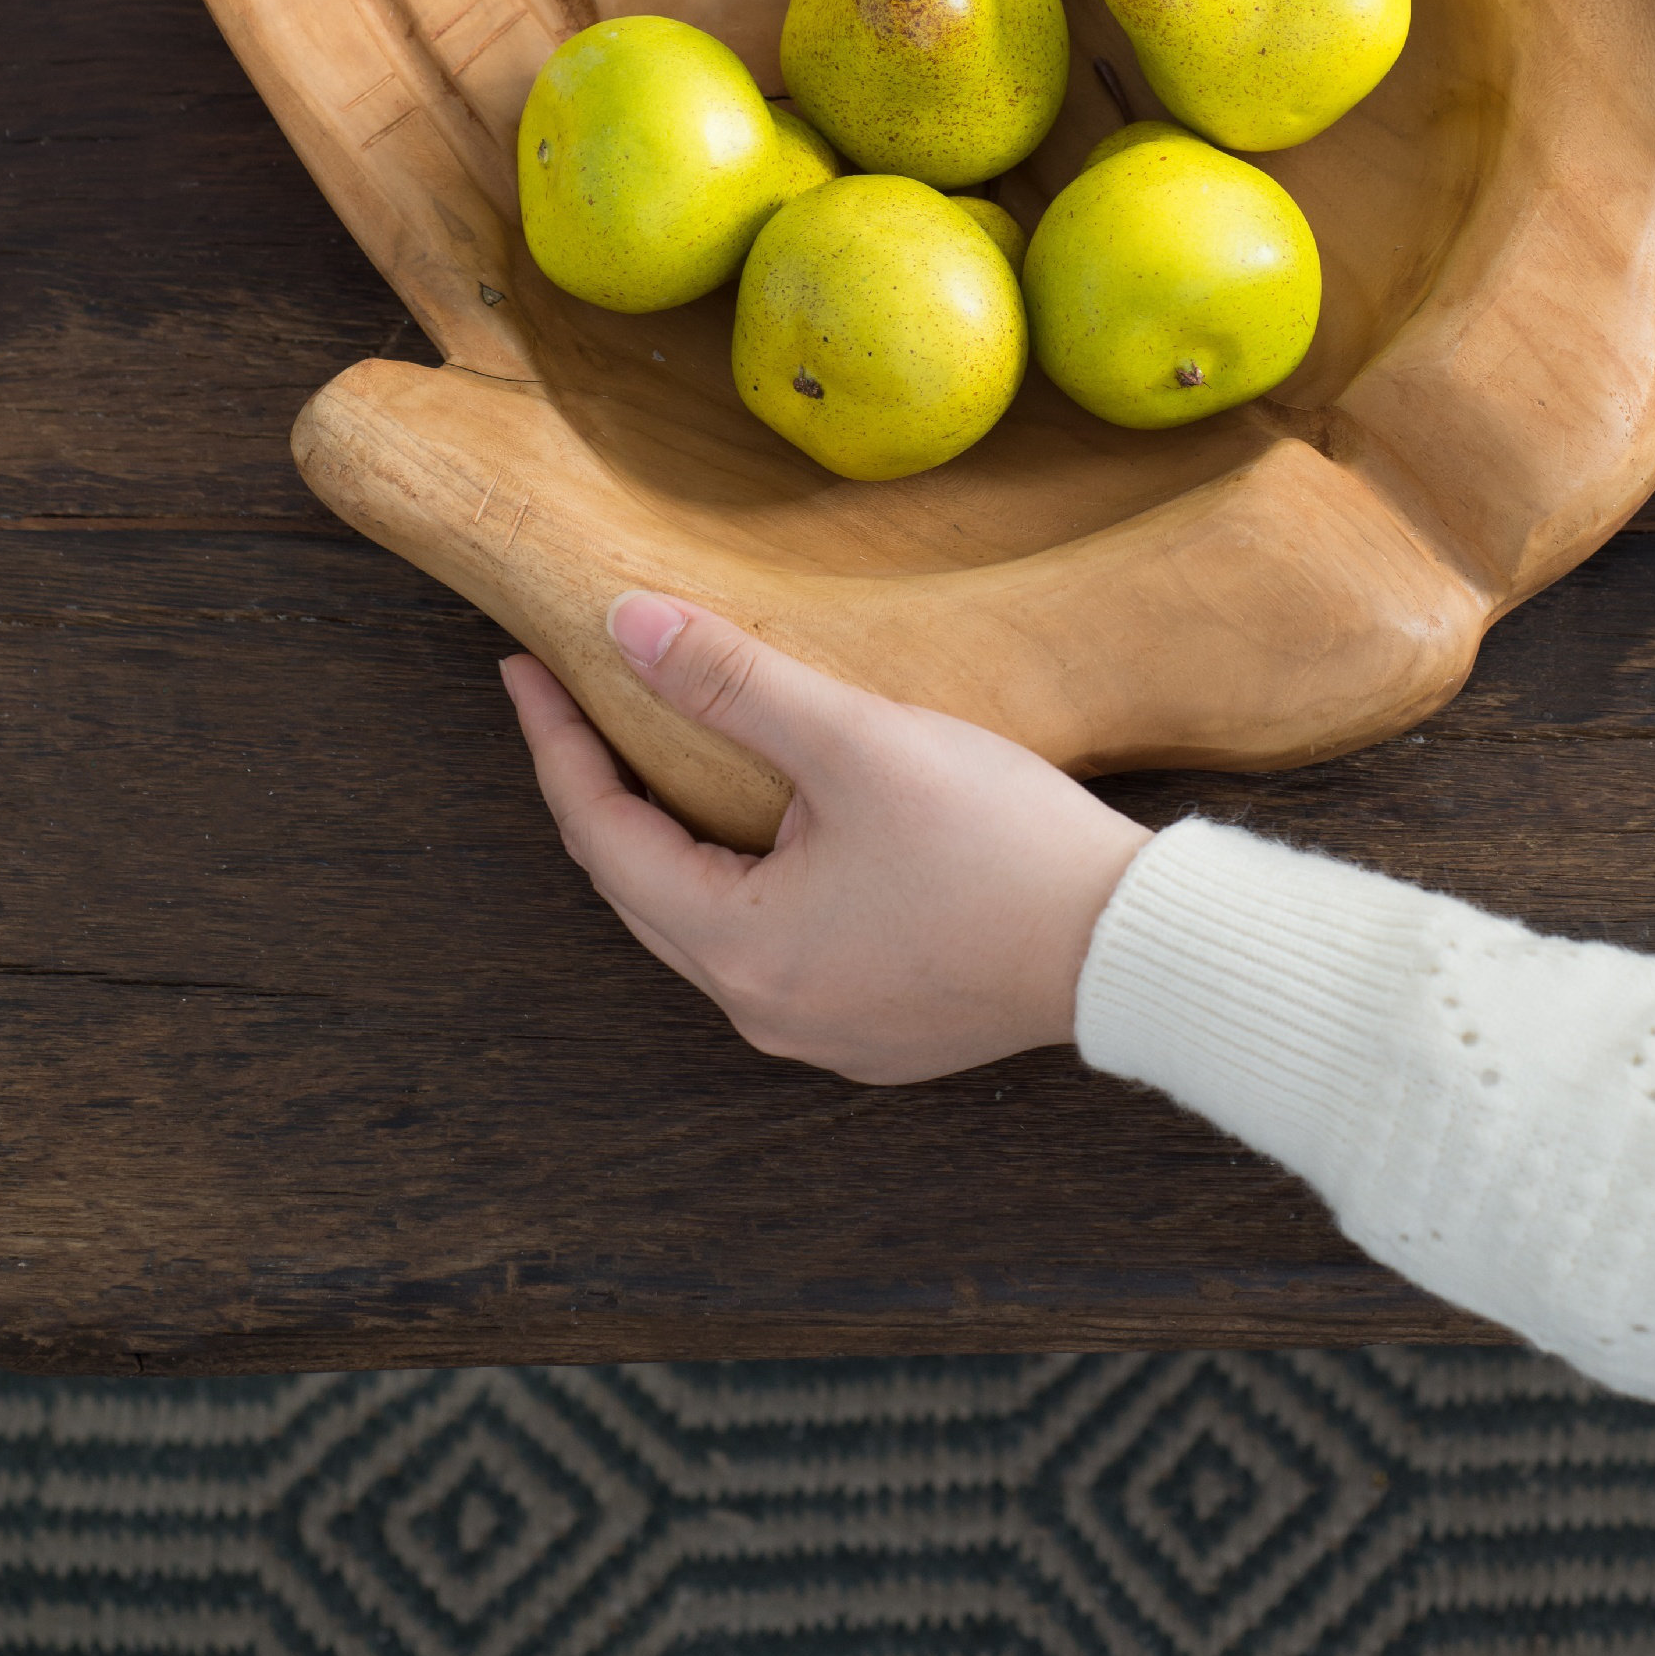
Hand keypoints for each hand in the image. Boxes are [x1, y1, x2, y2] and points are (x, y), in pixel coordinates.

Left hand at [501, 598, 1148, 1080]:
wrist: (1128, 947)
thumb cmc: (999, 845)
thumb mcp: (856, 742)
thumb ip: (733, 683)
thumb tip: (621, 626)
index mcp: (737, 946)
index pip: (602, 832)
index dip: (557, 742)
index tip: (526, 667)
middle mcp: (762, 1007)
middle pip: (640, 886)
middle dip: (600, 788)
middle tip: (573, 699)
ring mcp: (820, 1030)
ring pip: (704, 920)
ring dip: (670, 839)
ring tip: (656, 752)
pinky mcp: (876, 1027)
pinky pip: (771, 945)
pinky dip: (739, 879)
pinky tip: (765, 830)